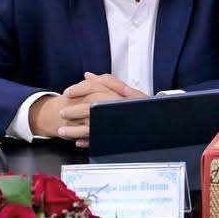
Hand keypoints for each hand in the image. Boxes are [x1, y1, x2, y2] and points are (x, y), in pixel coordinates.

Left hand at [30, 73, 146, 146]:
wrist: (156, 123)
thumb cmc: (141, 105)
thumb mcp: (127, 90)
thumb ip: (107, 81)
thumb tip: (87, 75)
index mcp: (117, 95)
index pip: (94, 88)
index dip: (79, 89)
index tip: (67, 92)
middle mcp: (115, 108)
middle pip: (88, 108)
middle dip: (72, 111)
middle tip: (62, 113)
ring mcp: (113, 125)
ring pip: (89, 127)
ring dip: (73, 130)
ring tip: (62, 132)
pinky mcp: (113, 137)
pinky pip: (96, 141)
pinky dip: (86, 142)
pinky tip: (78, 142)